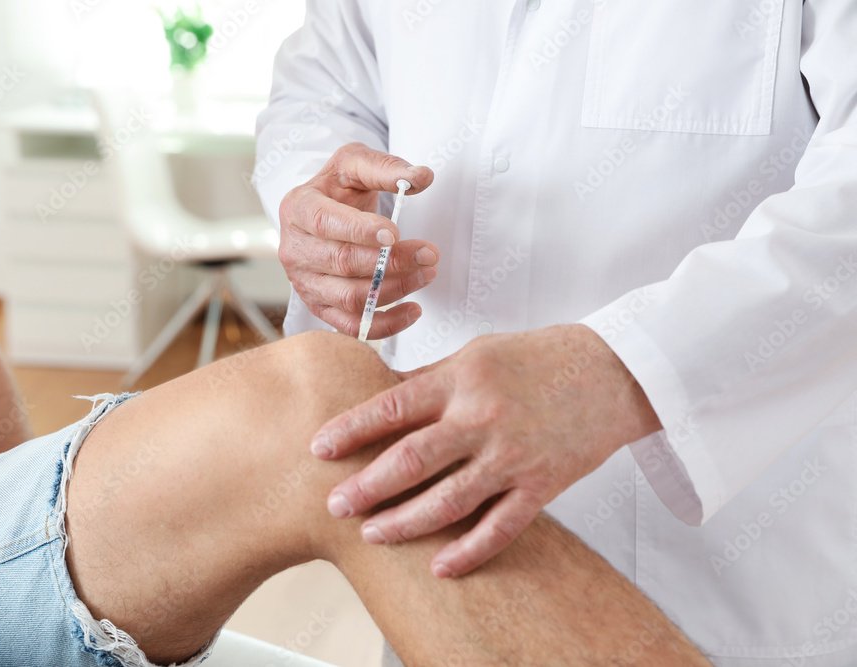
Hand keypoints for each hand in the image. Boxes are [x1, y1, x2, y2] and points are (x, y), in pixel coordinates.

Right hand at [278, 142, 437, 338]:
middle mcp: (295, 249)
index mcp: (298, 208)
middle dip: (391, 261)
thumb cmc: (338, 188)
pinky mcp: (320, 307)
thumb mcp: (355, 164)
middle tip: (429, 254)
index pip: (325, 222)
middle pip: (343, 262)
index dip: (360, 230)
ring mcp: (305, 282)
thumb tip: (422, 177)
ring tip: (426, 274)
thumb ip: (386, 168)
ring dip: (394, 289)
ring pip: (350, 297)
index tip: (396, 233)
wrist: (321, 213)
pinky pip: (352, 325)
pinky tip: (413, 310)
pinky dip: (386, 324)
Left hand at [310, 325, 661, 576]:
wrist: (614, 370)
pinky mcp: (543, 484)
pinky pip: (500, 526)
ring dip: (405, 522)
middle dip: (367, 486)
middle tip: (334, 505)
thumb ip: (430, 380)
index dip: (350, 429)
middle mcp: (484, 417)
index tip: (318, 448)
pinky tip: (440, 566)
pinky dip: (469, 550)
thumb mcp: (477, 353)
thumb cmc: (538, 357)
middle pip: (412, 460)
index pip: (393, 407)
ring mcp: (514, 454)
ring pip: (449, 500)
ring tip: (372, 534)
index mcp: (462, 378)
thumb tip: (381, 397)